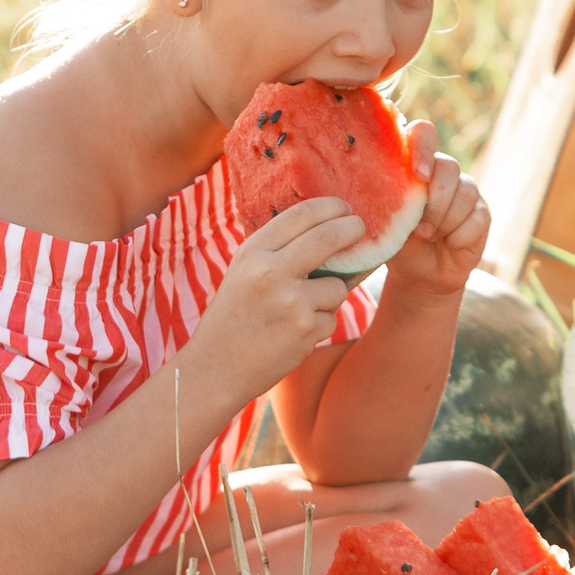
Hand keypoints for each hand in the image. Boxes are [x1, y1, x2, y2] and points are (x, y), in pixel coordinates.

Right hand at [189, 198, 368, 399]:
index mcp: (253, 252)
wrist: (215, 368)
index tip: (344, 208)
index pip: (301, 214)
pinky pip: (330, 318)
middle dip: (352, 229)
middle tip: (359, 228)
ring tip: (300, 311)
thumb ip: (277, 251)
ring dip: (329, 296)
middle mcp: (270, 271)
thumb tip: (327, 228)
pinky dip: (319, 326)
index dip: (330, 207)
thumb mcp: (243, 272)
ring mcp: (290, 301)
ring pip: (336, 286)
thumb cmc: (233, 317)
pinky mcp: (305, 329)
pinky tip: (293, 335)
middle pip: (328, 237)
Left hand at [383, 121, 487, 297]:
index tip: (419, 175)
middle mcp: (444, 173)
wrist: (421, 274)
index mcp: (417, 166)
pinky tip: (450, 244)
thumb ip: (386, 201)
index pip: (424, 134)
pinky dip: (459, 236)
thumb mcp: (386, 222)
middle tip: (420, 228)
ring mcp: (467, 192)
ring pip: (466, 192)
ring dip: (445, 220)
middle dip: (435, 201)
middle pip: (449, 167)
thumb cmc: (399, 243)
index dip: (423, 147)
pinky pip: (477, 218)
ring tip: (429, 236)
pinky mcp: (482, 214)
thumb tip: (381, 190)